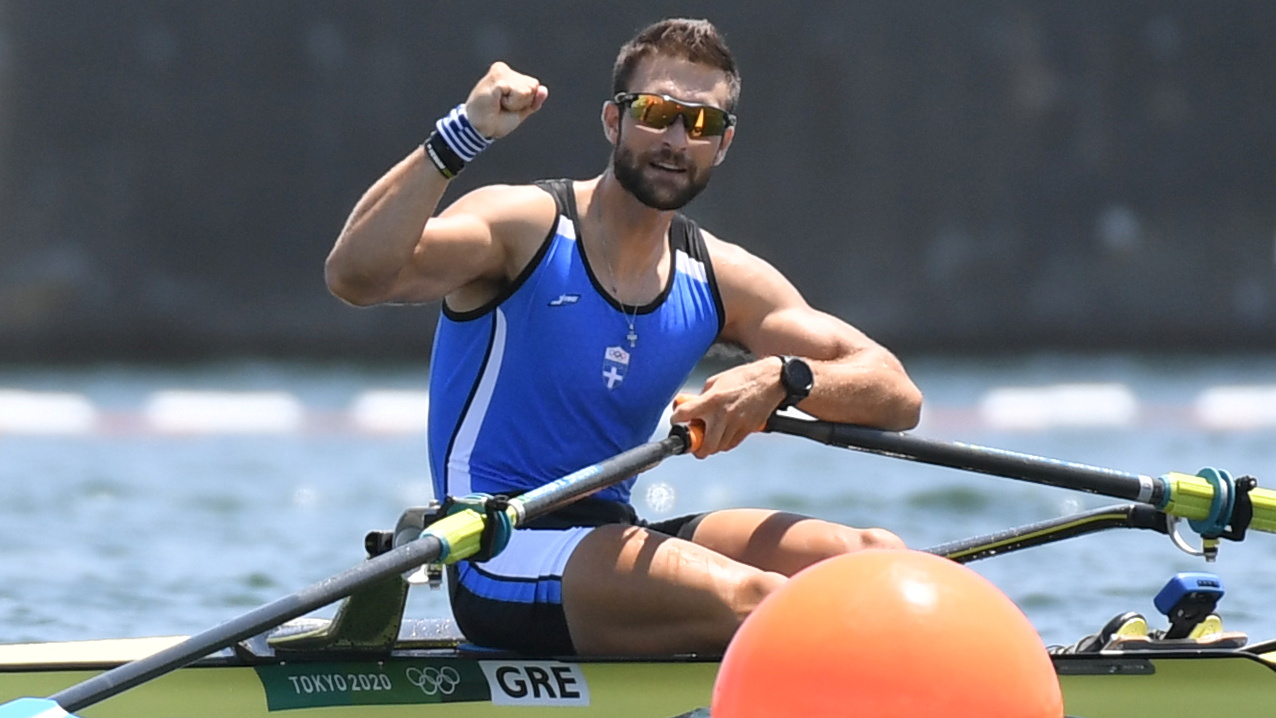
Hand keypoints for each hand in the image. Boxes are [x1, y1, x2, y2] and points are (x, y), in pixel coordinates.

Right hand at [464, 62, 548, 138]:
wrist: (478, 129)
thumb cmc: (495, 120)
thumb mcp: (519, 111)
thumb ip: (533, 101)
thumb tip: (544, 89)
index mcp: (508, 73)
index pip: (533, 85)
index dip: (526, 101)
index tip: (507, 106)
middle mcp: (503, 69)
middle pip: (532, 86)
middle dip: (522, 102)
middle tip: (503, 107)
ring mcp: (499, 73)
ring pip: (527, 90)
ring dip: (516, 104)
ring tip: (499, 105)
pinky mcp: (497, 80)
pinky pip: (519, 93)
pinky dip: (512, 104)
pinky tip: (497, 103)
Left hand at [670, 358, 785, 458]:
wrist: (770, 381)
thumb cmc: (745, 378)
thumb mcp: (716, 381)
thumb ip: (702, 396)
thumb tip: (691, 405)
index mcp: (712, 400)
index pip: (684, 414)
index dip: (675, 419)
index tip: (676, 421)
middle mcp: (723, 415)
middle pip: (705, 445)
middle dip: (697, 448)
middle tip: (694, 443)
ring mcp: (736, 425)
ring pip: (719, 447)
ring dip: (711, 445)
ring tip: (709, 436)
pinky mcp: (747, 430)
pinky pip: (732, 444)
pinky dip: (724, 443)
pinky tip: (722, 434)